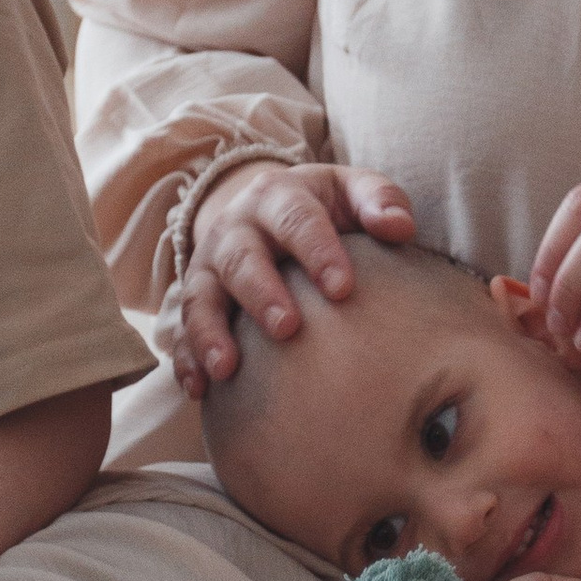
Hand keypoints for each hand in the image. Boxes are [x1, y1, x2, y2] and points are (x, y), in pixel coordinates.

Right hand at [177, 158, 416, 393]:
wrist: (268, 210)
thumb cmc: (324, 208)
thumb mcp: (351, 191)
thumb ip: (380, 201)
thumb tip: (399, 228)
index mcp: (277, 196)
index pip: (295, 218)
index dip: (317, 251)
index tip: (342, 288)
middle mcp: (235, 228)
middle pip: (241, 258)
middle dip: (261, 292)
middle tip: (288, 328)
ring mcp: (209, 265)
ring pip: (200, 296)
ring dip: (211, 332)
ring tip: (227, 367)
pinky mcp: (195, 299)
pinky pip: (181, 330)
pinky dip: (186, 359)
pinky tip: (199, 390)